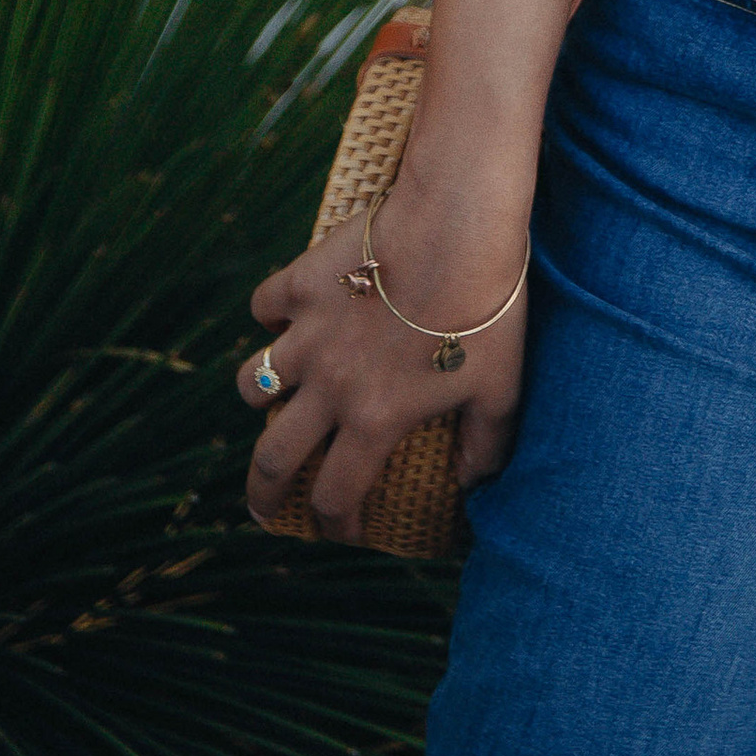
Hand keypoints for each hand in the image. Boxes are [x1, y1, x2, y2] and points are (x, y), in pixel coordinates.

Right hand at [239, 183, 529, 537]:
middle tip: (263, 507)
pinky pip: (265, 305)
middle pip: (273, 459)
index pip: (336, 495)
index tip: (341, 532)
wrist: (457, 224)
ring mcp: (309, 333)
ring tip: (272, 402)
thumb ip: (485, 444)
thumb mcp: (502, 387)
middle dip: (262, 495)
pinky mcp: (302, 281)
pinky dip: (270, 314)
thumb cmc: (487, 307)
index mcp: (374, 419)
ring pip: (253, 383)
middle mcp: (329, 385)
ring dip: (260, 398)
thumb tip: (473, 484)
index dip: (335, 526)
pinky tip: (287, 316)